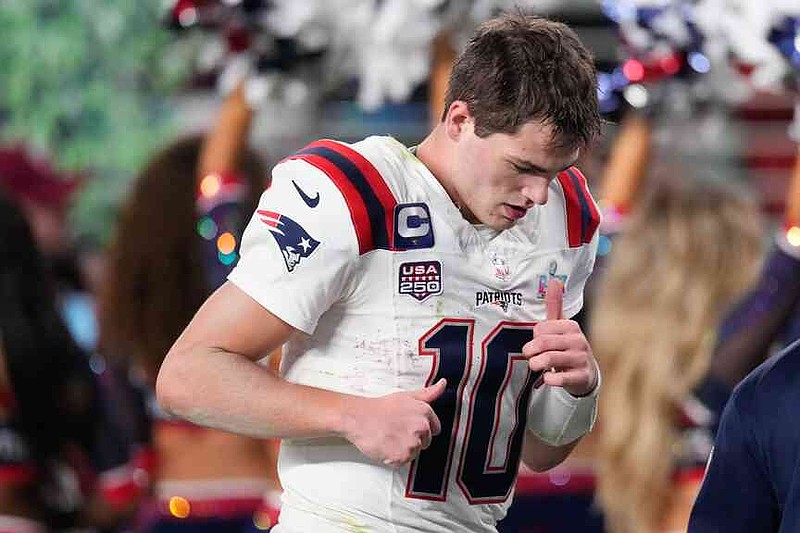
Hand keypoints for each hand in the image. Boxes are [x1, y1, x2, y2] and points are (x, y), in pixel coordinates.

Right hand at [342, 379, 445, 465]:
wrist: (359, 418)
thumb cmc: (380, 407)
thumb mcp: (407, 396)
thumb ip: (429, 393)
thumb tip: (443, 384)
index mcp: (425, 412)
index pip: (435, 428)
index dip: (421, 429)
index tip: (409, 426)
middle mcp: (422, 427)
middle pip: (425, 442)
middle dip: (413, 439)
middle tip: (396, 431)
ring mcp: (413, 442)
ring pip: (414, 453)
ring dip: (403, 449)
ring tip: (390, 437)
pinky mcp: (403, 456)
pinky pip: (403, 462)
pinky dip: (394, 457)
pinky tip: (386, 446)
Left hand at [524, 279, 597, 396]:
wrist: (586, 373)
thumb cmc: (568, 346)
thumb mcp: (562, 326)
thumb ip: (555, 305)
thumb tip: (555, 280)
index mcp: (571, 326)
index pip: (540, 329)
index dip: (534, 337)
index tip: (537, 343)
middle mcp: (578, 340)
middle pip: (543, 343)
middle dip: (531, 351)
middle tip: (530, 356)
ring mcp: (581, 359)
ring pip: (550, 359)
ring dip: (536, 364)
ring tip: (536, 366)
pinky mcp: (581, 376)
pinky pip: (560, 378)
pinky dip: (550, 379)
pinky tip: (547, 379)